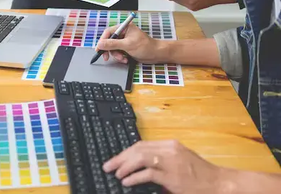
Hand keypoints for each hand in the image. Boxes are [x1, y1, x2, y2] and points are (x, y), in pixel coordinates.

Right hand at [96, 23, 162, 63]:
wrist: (156, 54)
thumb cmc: (146, 46)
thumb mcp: (127, 45)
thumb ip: (113, 44)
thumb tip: (101, 44)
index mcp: (124, 27)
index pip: (108, 32)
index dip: (102, 41)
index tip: (99, 49)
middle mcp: (123, 33)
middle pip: (109, 41)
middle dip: (109, 50)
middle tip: (106, 57)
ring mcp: (125, 41)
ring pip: (113, 48)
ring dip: (116, 55)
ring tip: (122, 58)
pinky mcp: (126, 48)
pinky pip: (118, 52)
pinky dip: (120, 57)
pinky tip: (125, 59)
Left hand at [103, 140, 222, 193]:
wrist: (219, 184)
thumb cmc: (199, 175)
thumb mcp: (178, 161)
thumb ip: (160, 161)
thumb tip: (136, 167)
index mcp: (169, 145)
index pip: (141, 144)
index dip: (125, 152)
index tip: (115, 160)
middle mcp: (169, 149)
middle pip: (138, 149)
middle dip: (120, 158)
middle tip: (108, 166)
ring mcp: (171, 162)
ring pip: (140, 158)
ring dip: (125, 166)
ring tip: (116, 174)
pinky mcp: (172, 177)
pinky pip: (148, 174)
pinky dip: (134, 177)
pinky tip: (126, 182)